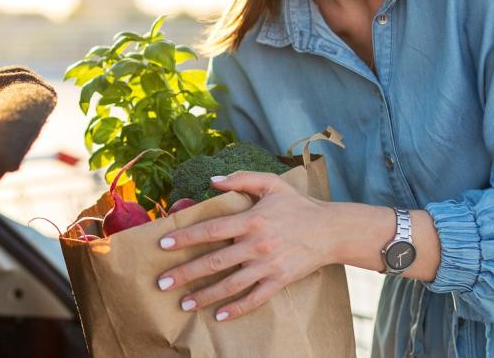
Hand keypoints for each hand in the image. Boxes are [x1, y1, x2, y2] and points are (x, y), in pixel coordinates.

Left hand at [155, 171, 333, 321]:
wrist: (331, 230)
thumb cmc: (298, 205)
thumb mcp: (272, 184)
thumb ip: (241, 179)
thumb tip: (212, 180)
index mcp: (251, 220)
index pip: (211, 230)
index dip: (186, 237)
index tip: (163, 244)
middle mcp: (256, 245)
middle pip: (214, 262)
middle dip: (185, 273)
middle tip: (161, 283)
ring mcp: (268, 266)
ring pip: (230, 285)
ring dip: (205, 296)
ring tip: (183, 304)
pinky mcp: (279, 281)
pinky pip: (254, 299)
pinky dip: (236, 308)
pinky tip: (218, 315)